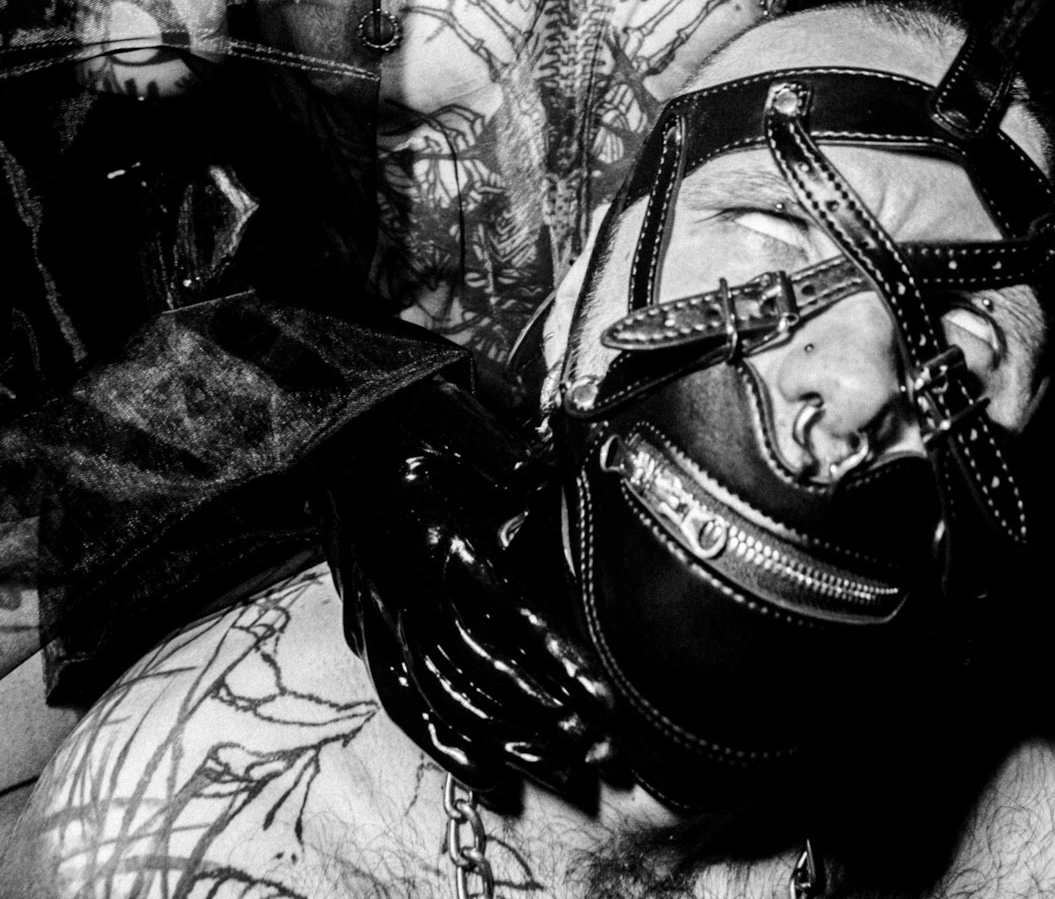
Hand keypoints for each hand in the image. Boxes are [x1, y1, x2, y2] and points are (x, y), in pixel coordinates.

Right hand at [311, 359, 614, 796]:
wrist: (324, 425)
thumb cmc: (402, 414)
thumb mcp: (455, 413)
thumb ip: (504, 451)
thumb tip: (547, 475)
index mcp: (435, 537)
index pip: (505, 612)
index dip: (554, 658)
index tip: (600, 696)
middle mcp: (406, 590)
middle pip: (479, 674)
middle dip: (540, 718)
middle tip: (597, 752)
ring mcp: (381, 616)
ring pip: (443, 700)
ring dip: (503, 740)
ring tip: (559, 770)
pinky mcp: (366, 628)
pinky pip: (402, 700)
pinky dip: (440, 741)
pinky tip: (483, 771)